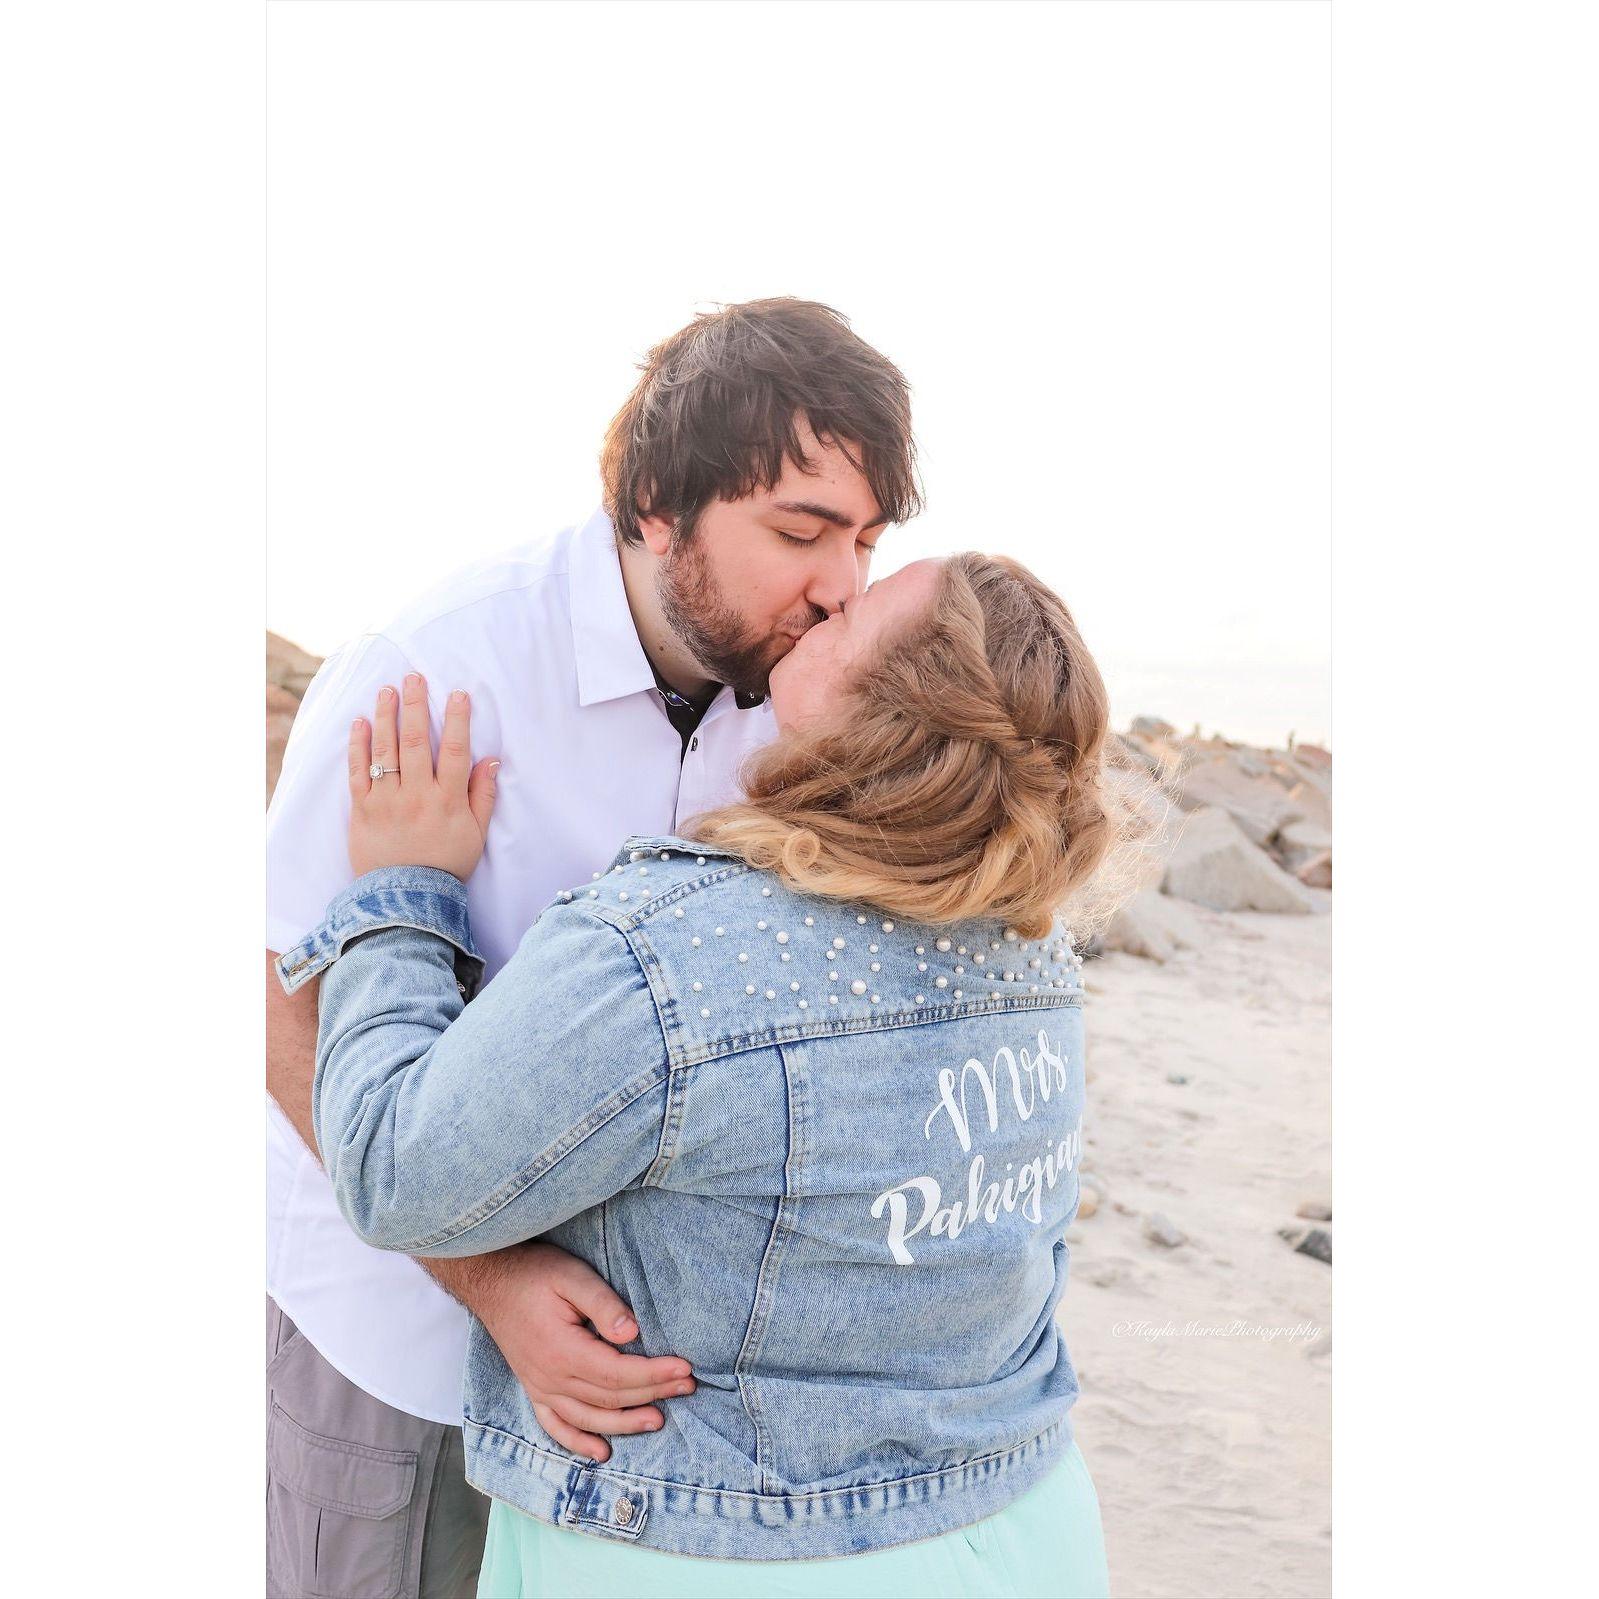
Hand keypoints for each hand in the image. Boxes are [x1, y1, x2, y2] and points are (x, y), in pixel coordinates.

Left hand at [348, 673, 498, 880]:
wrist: (407, 899)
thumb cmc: (446, 865)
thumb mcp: (476, 834)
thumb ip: (484, 796)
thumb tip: (492, 759)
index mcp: (448, 800)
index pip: (455, 751)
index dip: (457, 719)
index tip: (457, 693)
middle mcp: (418, 795)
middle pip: (416, 742)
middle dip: (415, 706)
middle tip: (414, 677)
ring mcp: (388, 801)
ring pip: (386, 751)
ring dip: (386, 716)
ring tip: (386, 690)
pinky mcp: (362, 810)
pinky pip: (359, 772)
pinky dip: (359, 746)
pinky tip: (360, 723)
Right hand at [447, 1242, 695, 1462]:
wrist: (492, 1280)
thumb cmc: (534, 1274)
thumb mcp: (571, 1277)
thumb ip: (602, 1304)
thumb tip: (632, 1333)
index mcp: (562, 1351)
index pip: (617, 1373)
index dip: (654, 1373)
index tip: (685, 1368)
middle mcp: (550, 1378)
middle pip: (610, 1396)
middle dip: (652, 1393)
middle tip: (688, 1386)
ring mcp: (540, 1388)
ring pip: (588, 1417)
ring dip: (625, 1423)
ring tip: (659, 1420)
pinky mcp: (534, 1389)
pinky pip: (556, 1426)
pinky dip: (578, 1443)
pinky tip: (601, 1452)